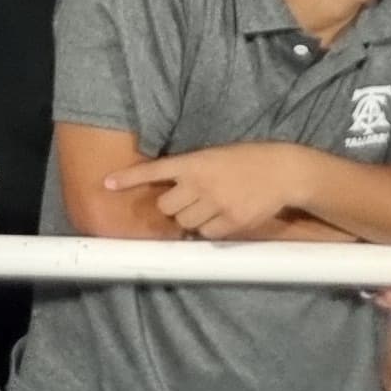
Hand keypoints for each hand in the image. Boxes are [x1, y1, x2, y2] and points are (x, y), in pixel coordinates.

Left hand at [105, 141, 318, 240]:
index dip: (129, 178)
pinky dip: (211, 229)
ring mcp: (216, 204)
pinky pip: (207, 234)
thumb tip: (165, 190)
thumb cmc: (245, 161)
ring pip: (184, 222)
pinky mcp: (232, 221)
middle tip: (189, 200)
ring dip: (191, 219)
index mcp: (194, 162)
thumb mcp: (212, 156)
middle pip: (165, 207)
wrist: (283, 171)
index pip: (153, 170)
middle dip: (172, 206)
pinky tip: (225, 216)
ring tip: (211, 206)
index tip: (107, 183)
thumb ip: (189, 170)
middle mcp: (201, 183)